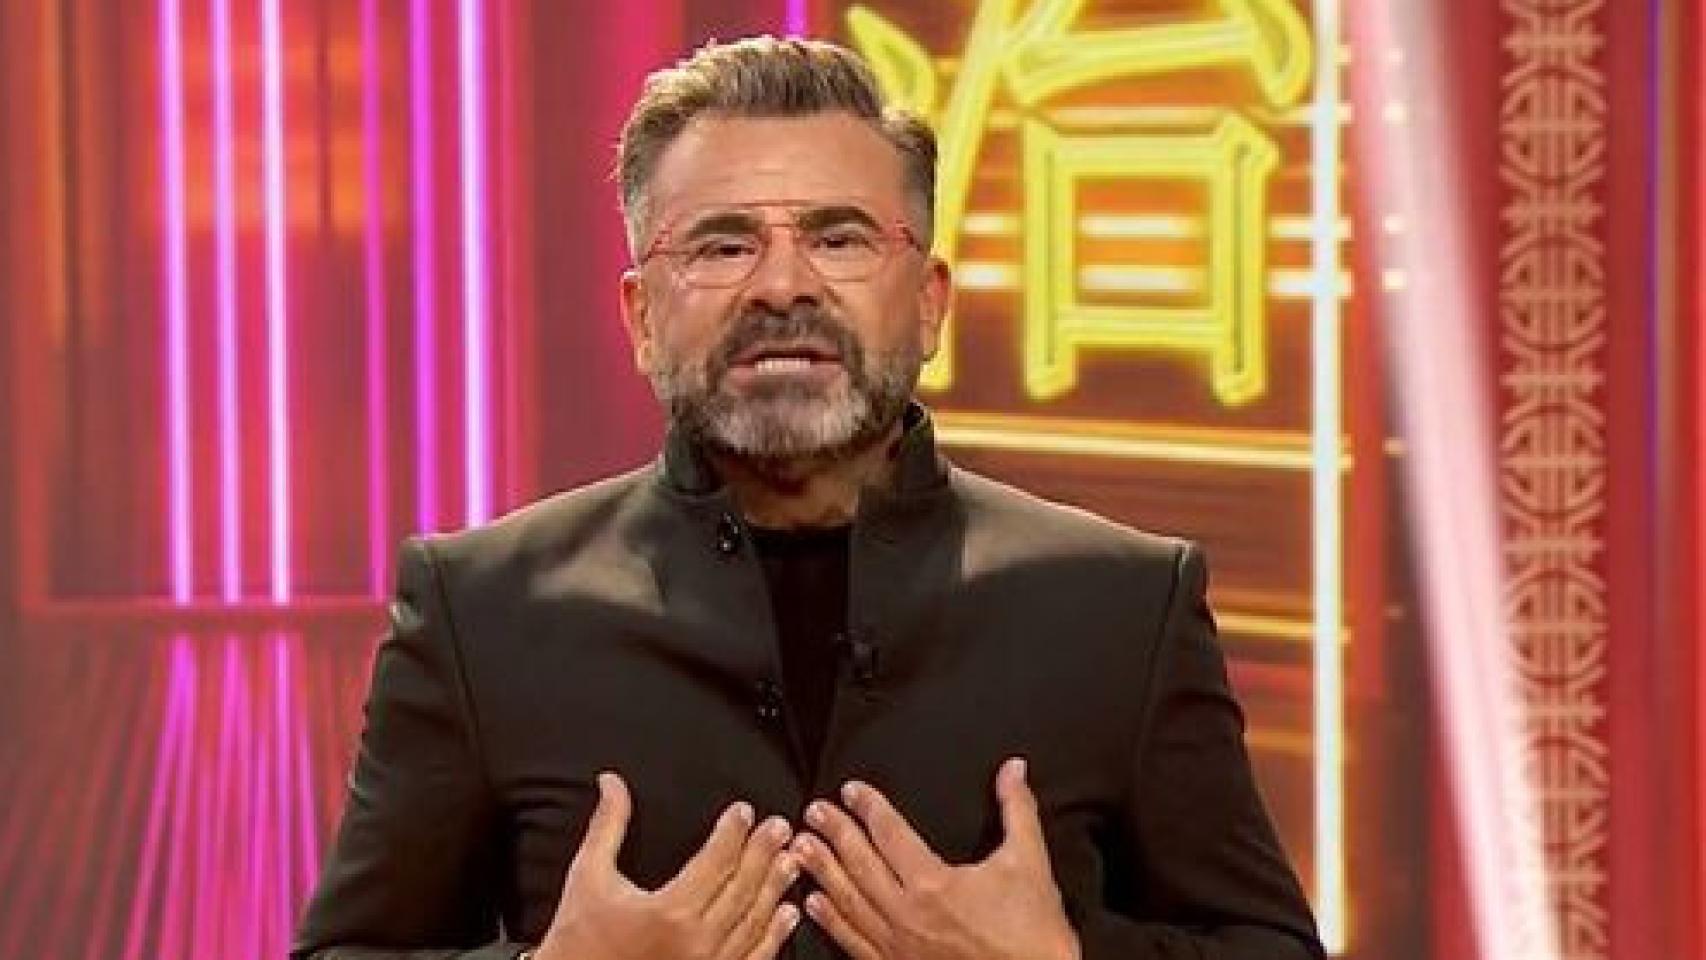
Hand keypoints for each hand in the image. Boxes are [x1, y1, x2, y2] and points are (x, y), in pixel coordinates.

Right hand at [533, 772, 801, 959]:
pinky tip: (788, 915)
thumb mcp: (587, 876)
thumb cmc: (577, 940)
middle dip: (765, 853)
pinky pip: (753, 959)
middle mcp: (695, 942)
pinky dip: (774, 936)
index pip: (715, 861)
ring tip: (791, 861)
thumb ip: (608, 826)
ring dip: (776, 889)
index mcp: (668, 911)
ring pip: (754, 923)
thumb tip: (612, 782)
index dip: (733, 832)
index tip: (745, 811)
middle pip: (742, 888)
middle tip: (781, 827)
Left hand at [790, 757, 1079, 959]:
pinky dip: (830, 922)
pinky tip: (813, 905)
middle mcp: (907, 915)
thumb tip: (1013, 771)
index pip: (889, 834)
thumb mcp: (1030, 863)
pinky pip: (853, 942)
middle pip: (859, 864)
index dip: (868, 807)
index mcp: (933, 884)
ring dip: (822, 872)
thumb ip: (1017, 810)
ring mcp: (896, 947)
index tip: (851, 791)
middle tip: (814, 812)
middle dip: (834, 834)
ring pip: (848, 902)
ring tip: (800, 849)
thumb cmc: (1033, 936)